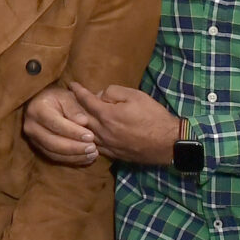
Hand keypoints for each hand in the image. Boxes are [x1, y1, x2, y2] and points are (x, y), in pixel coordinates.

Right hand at [22, 85, 98, 166]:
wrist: (43, 103)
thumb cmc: (57, 98)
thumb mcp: (66, 96)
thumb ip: (74, 108)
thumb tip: (83, 122)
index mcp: (37, 110)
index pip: (56, 124)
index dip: (74, 132)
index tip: (91, 136)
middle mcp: (31, 126)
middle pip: (53, 142)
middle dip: (75, 147)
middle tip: (93, 148)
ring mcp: (33, 139)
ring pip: (54, 153)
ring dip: (75, 156)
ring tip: (92, 155)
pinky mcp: (38, 148)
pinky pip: (55, 158)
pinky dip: (71, 160)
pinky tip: (86, 158)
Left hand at [69, 80, 185, 166]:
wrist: (168, 143)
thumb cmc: (153, 116)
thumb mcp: (136, 96)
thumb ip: (114, 92)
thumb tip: (100, 95)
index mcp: (107, 115)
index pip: (86, 100)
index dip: (78, 91)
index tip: (71, 84)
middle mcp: (102, 131)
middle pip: (82, 118)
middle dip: (76, 108)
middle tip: (72, 100)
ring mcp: (107, 145)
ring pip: (86, 134)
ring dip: (80, 125)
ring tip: (77, 117)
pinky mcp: (113, 154)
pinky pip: (96, 145)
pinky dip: (90, 138)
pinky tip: (90, 134)